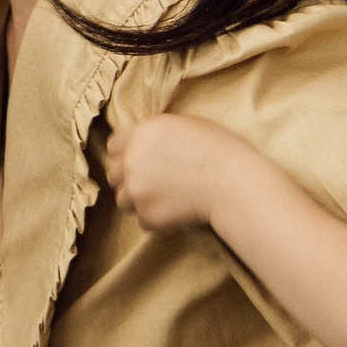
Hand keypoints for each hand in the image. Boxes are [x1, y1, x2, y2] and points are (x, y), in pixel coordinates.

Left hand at [106, 114, 237, 230]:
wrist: (232, 182)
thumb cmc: (218, 149)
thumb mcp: (184, 125)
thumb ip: (156, 134)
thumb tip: (146, 143)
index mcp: (141, 134)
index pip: (114, 144)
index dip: (126, 152)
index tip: (140, 159)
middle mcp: (132, 161)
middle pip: (113, 174)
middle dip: (130, 177)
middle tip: (154, 181)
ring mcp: (136, 191)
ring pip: (123, 199)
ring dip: (139, 200)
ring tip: (165, 198)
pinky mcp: (147, 216)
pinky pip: (142, 220)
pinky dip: (156, 219)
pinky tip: (176, 211)